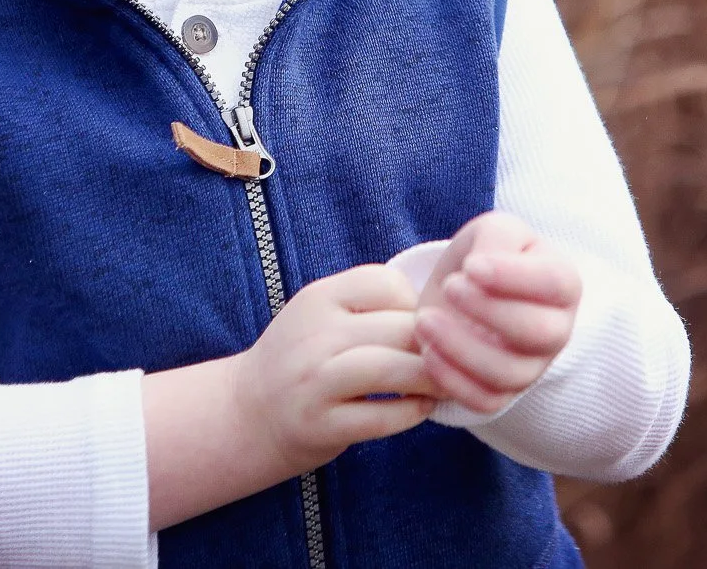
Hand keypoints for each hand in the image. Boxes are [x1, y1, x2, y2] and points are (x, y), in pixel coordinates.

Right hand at [233, 263, 439, 472]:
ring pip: (391, 369)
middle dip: (438, 344)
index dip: (418, 303)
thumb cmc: (302, 360)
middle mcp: (314, 334)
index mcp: (318, 298)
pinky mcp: (319, 425)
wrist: (247, 414)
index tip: (426, 326)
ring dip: (430, 378)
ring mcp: (314, 381)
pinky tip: (420, 409)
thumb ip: (369, 308)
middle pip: (398, 328)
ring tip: (446, 384)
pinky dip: (411, 413)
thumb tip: (444, 314)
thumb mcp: (322, 317)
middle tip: (459, 358)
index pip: (385, 282)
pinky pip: (381, 417)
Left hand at [413, 211, 581, 415]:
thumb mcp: (493, 231)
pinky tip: (427, 351)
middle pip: (539, 333)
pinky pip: (485, 401)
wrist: (464, 290)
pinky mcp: (503, 394)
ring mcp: (532, 367)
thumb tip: (481, 268)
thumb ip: (495, 239)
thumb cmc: (485, 256)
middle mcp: (556, 330)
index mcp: (563, 284)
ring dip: (461, 347)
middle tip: (449, 287)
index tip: (471, 266)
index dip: (513, 277)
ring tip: (424, 319)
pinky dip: (453, 380)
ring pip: (509, 373)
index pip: (554, 284)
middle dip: (490, 312)